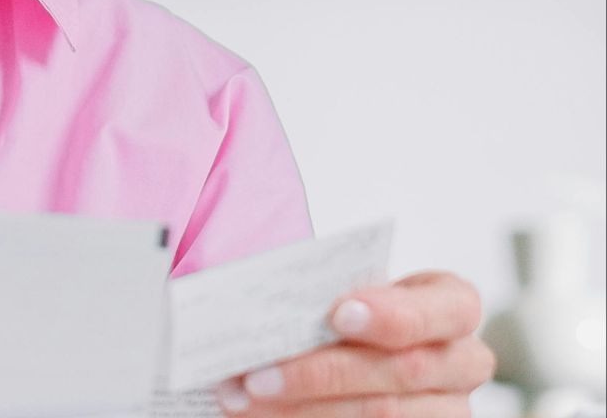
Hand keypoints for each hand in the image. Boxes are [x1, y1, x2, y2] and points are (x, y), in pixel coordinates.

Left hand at [216, 271, 495, 417]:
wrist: (341, 361)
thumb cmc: (338, 318)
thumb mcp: (338, 297)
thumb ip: (320, 298)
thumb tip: (260, 312)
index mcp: (451, 307)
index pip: (451, 306)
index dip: (397, 313)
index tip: (339, 315)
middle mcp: (463, 362)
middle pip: (407, 369)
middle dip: (324, 372)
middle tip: (256, 376)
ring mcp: (449, 408)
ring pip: (385, 414)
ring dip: (305, 408)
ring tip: (242, 401)